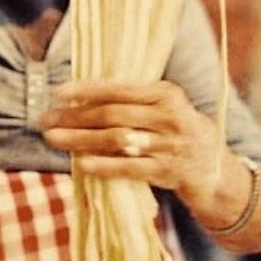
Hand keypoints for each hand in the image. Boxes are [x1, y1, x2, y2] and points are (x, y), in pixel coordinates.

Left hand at [40, 79, 223, 206]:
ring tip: (54, 139)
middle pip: (114, 114)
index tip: (59, 92)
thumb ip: (132, 100)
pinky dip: (105, 165)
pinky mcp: (168, 172)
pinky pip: (131, 168)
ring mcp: (170, 145)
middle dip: (75, 117)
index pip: (121, 88)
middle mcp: (170, 116)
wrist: (214, 167)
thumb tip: (79, 98)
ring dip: (81, 139)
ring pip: (117, 140)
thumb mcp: (164, 107)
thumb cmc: (176, 130)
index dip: (87, 90)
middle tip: (46, 120)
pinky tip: (82, 163)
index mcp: (166, 93)